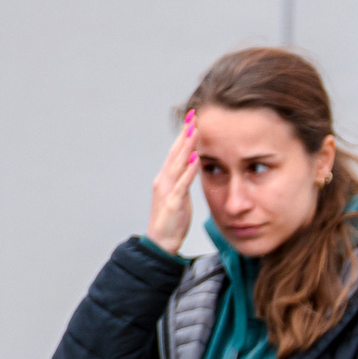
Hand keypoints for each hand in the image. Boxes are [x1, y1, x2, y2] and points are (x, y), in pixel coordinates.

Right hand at [148, 111, 198, 254]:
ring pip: (178, 164)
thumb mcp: (179, 197)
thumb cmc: (171, 221)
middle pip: (175, 153)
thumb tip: (192, 166)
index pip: (176, 153)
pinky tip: (197, 158)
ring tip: (195, 130)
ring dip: (187, 146)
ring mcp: (167, 190)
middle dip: (184, 134)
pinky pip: (183, 183)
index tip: (192, 120)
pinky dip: (190, 170)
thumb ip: (184, 181)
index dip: (183, 136)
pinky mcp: (173, 202)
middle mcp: (164, 180)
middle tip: (193, 116)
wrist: (160, 242)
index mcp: (166, 178)